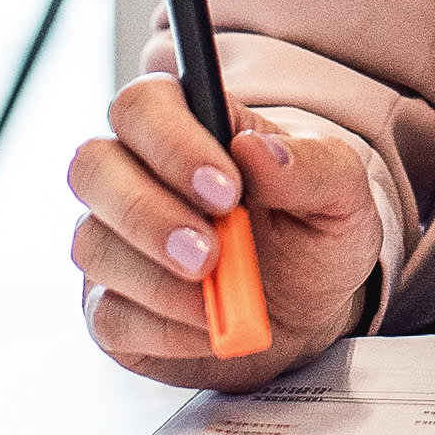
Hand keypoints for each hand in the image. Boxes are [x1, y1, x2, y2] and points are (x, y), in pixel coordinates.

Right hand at [69, 75, 380, 388]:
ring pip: (92, 244)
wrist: (312, 314)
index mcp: (189, 125)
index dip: (171, 142)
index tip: (227, 190)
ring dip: (158, 279)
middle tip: (210, 254)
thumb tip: (255, 150)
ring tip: (220, 301)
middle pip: (91, 166)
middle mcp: (135, 175)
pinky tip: (210, 328)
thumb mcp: (343, 195)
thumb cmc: (317, 234)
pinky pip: (108, 315)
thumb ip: (312, 164)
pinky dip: (163, 329)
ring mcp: (114, 241)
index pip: (142, 104)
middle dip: (147, 215)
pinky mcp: (110, 306)